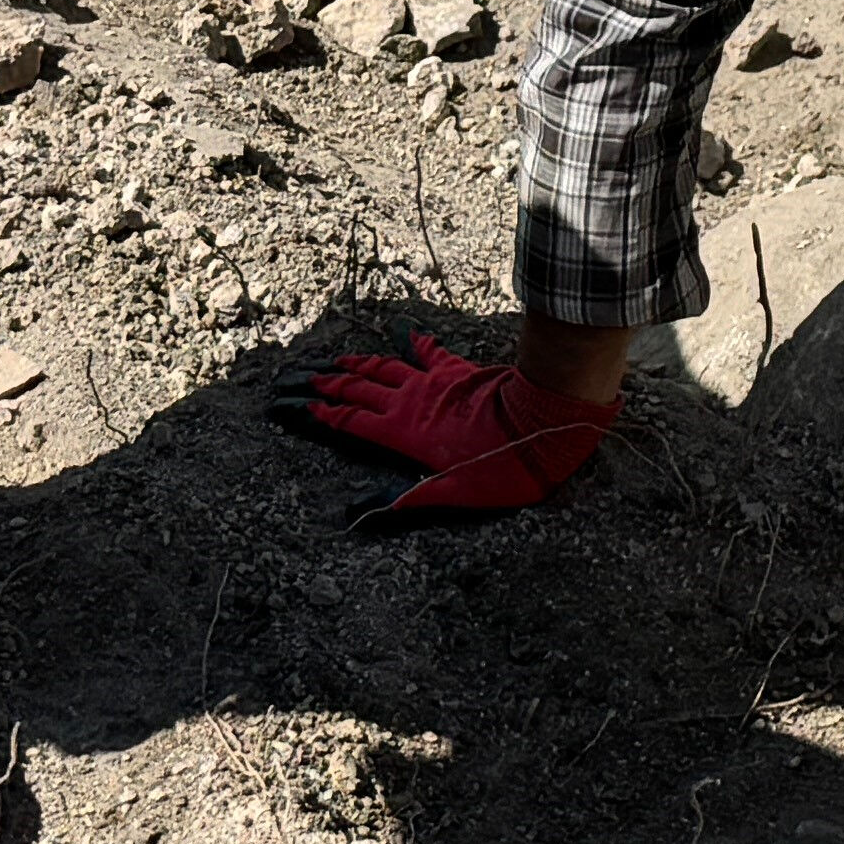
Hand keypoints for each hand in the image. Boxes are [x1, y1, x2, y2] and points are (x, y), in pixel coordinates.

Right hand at [294, 335, 618, 519]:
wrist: (540, 422)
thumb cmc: (503, 465)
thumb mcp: (458, 493)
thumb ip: (416, 496)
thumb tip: (377, 508)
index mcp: (405, 433)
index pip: (354, 421)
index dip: (326, 414)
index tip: (304, 407)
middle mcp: (413, 402)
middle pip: (361, 389)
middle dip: (332, 384)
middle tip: (308, 379)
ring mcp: (434, 382)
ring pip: (387, 367)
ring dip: (361, 363)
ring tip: (340, 359)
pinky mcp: (458, 370)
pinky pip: (431, 352)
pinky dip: (416, 343)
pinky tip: (409, 334)